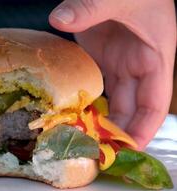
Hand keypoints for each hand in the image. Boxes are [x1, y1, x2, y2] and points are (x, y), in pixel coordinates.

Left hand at [49, 0, 175, 149]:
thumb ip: (91, 6)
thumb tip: (59, 18)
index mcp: (154, 59)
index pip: (154, 104)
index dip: (144, 129)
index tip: (128, 149)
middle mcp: (137, 67)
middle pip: (129, 109)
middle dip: (116, 133)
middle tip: (94, 152)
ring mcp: (117, 63)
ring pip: (111, 101)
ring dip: (98, 121)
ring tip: (80, 140)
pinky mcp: (99, 57)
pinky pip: (94, 86)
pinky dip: (85, 101)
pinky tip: (70, 115)